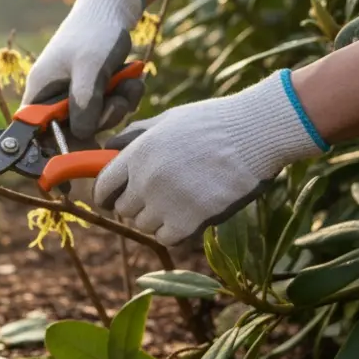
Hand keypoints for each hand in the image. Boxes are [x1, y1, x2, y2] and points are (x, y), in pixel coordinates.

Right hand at [21, 0, 146, 142]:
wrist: (113, 7)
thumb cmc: (95, 33)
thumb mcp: (90, 69)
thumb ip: (84, 104)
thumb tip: (83, 136)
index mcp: (40, 94)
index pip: (36, 135)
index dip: (53, 150)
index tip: (77, 155)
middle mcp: (53, 99)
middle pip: (72, 133)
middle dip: (100, 120)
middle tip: (114, 102)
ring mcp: (74, 95)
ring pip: (96, 121)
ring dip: (117, 106)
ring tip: (127, 82)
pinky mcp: (93, 91)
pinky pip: (109, 109)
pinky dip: (123, 97)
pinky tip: (132, 79)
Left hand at [94, 70, 329, 245]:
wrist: (256, 133)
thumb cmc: (214, 122)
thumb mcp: (167, 120)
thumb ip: (136, 136)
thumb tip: (109, 147)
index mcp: (137, 154)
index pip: (103, 187)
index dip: (106, 195)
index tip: (114, 199)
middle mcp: (145, 180)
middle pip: (123, 211)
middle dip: (135, 207)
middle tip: (156, 198)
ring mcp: (166, 202)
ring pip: (144, 226)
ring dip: (156, 219)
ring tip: (178, 203)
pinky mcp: (190, 220)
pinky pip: (167, 238)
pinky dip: (175, 232)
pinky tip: (188, 216)